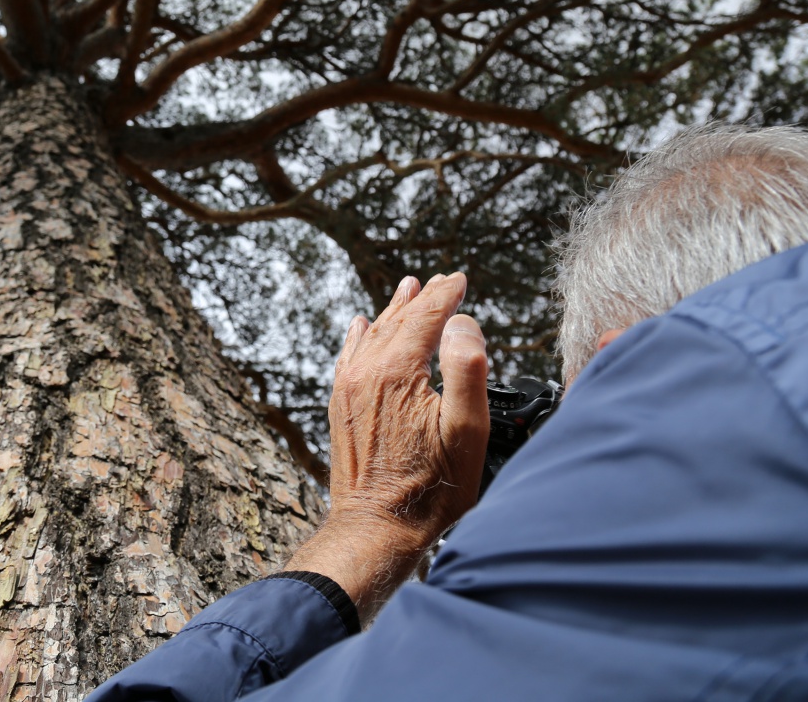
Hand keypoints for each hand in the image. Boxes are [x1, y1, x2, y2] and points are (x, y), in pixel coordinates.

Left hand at [284, 272, 489, 623]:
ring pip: (374, 335)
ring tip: (407, 290)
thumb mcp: (466, 431)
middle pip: (399, 321)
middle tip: (442, 282)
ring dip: (394, 311)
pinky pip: (349, 357)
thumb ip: (467, 369)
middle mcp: (366, 373)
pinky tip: (361, 327)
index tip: (460, 280)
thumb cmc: (429, 489)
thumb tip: (462, 324)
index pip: (426, 316)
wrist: (377, 527)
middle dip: (423, 299)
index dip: (446, 295)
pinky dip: (360, 336)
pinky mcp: (341, 406)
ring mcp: (349, 388)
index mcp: (398, 372)